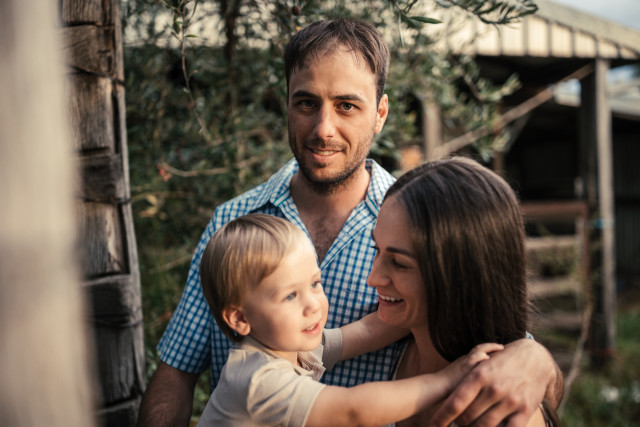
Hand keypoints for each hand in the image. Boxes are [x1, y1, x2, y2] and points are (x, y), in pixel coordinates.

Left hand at [430, 339, 558, 426]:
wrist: (534, 358)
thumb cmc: (502, 362)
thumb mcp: (482, 367)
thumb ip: (467, 383)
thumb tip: (451, 401)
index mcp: (479, 376)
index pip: (456, 402)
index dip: (442, 417)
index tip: (432, 426)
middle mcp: (494, 389)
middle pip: (468, 417)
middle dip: (459, 423)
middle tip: (456, 424)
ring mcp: (510, 400)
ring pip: (485, 425)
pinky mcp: (525, 410)